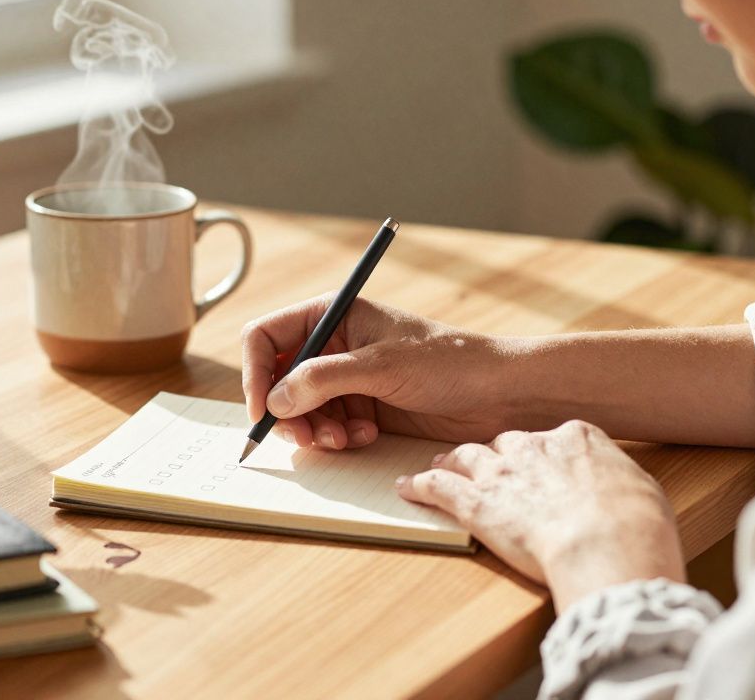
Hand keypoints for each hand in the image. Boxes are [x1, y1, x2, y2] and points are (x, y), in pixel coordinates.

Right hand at [241, 296, 517, 448]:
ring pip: (300, 409)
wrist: (499, 393)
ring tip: (343, 439)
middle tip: (307, 437)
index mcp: (332, 315)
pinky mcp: (362, 407)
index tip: (262, 409)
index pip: (266, 337)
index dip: (255, 372)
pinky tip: (366, 436)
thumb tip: (276, 401)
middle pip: (277, 379)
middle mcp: (333, 345)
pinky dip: (338, 437)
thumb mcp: (382, 366)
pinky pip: (327, 426)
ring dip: (315, 429)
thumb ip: (323, 380)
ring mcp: (347, 378)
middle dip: (287, 411)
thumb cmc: (449, 361)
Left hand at [396, 420, 684, 610]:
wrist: (606, 543)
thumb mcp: (643, 493)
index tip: (541, 461)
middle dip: (495, 455)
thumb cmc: (636, 526)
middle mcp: (534, 447)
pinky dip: (420, 486)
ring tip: (438, 465)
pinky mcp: (475, 503)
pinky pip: (438, 487)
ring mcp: (501, 473)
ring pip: (466, 457)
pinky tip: (407, 487)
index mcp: (578, 439)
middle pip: (506, 443)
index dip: (544, 453)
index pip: (554, 438)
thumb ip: (620, 485)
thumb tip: (624, 495)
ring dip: (451, 461)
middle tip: (486, 465)